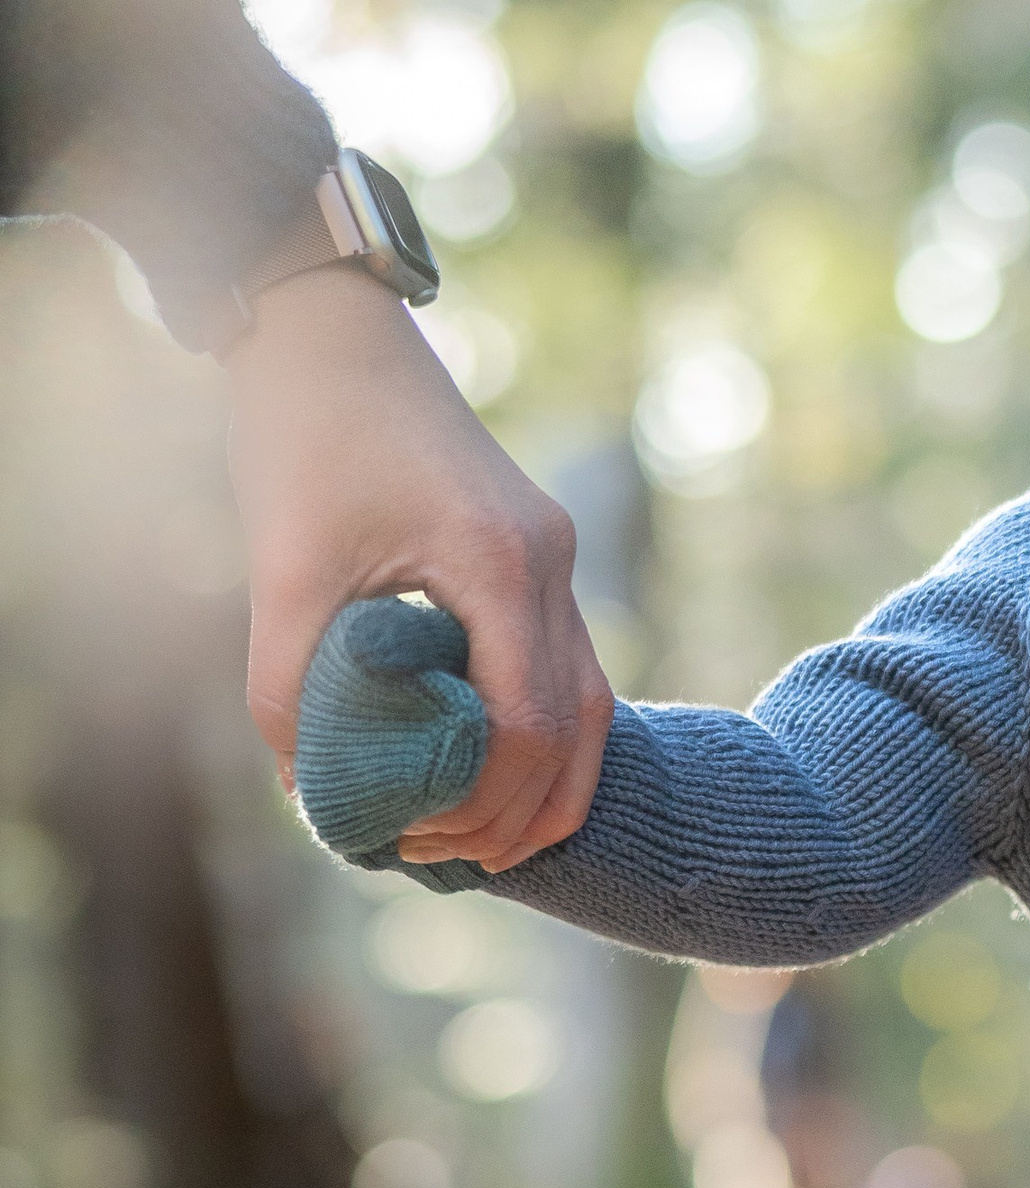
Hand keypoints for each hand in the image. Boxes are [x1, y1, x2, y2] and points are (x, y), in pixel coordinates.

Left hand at [228, 269, 611, 867]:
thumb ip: (288, 686)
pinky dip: (538, 737)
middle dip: (518, 815)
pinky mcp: (537, 556)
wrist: (329, 331)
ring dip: (544, 786)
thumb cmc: (302, 434)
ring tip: (477, 838)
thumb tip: (309, 789)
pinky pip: (565, 672)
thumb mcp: (279, 568)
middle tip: (441, 856)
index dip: (480, 806)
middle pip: (579, 735)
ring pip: (591, 710)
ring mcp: (556, 560)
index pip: (529, 728)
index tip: (409, 836)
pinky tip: (484, 771)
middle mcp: (552, 565)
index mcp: (502, 564)